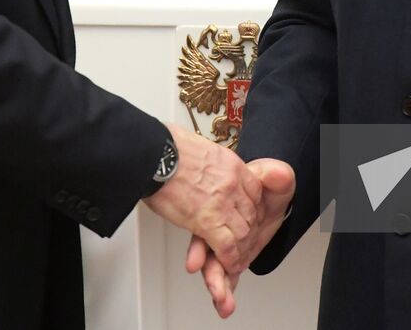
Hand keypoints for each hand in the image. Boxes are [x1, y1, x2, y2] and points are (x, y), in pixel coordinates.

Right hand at [143, 125, 263, 272]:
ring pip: (243, 232)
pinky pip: (226, 246)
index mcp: (231, 165)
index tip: (247, 214)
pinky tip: (226, 264)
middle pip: (252, 213)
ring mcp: (222, 203)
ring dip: (240, 247)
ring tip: (235, 256)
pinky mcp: (207, 221)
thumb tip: (198, 161)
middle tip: (242, 240)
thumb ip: (207, 159)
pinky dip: (229, 259)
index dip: (253, 207)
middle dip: (248, 229)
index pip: (255, 191)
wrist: (155, 154)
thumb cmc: (167, 147)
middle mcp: (232, 184)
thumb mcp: (199, 146)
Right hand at [185, 158, 294, 317]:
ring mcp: (226, 243)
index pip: (210, 225)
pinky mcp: (234, 257)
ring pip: (217, 266)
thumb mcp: (271, 174)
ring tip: (222, 301)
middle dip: (212, 272)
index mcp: (223, 206)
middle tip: (215, 287)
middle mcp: (220, 226)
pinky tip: (224, 306)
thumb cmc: (264, 185)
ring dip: (218, 285)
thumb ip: (274, 174)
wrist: (272, 196)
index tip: (198, 260)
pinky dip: (227, 290)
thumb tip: (280, 174)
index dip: (202, 245)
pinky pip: (228, 275)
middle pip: (209, 251)